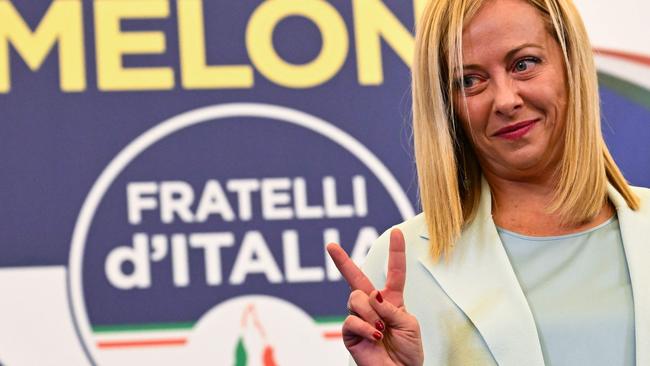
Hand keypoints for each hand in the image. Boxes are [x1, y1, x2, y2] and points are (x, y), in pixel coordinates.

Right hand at [327, 229, 423, 365]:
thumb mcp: (409, 325)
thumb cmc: (408, 352)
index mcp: (391, 300)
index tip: (397, 232)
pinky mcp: (350, 334)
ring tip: (381, 329)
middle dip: (343, 261)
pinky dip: (365, 327)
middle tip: (331, 246)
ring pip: (356, 298)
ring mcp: (359, 318)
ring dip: (371, 313)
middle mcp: (372, 306)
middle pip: (356, 278)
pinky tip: (375, 336)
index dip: (396, 252)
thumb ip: (391, 308)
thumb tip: (371, 296)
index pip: (394, 273)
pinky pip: (352, 320)